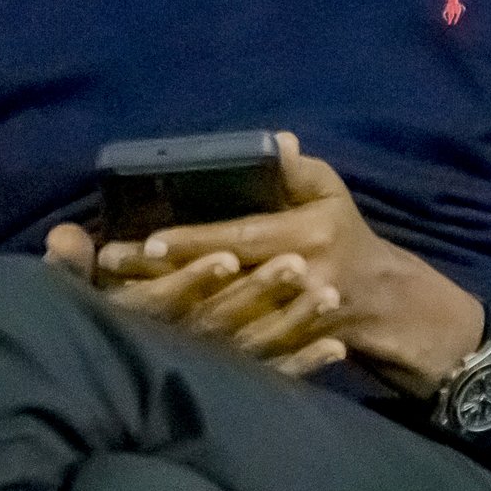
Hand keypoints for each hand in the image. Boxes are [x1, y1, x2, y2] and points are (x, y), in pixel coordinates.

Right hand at [43, 219, 347, 377]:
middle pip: (223, 320)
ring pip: (257, 348)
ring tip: (329, 296)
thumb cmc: (95, 333)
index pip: (167, 301)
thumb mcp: (73, 300)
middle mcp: (180, 350)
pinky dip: (307, 366)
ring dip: (294, 323)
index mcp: (142, 322)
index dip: (194, 279)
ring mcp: (213, 376)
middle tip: (297, 263)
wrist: (109, 402)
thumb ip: (69, 268)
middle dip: (260, 291)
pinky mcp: (239, 396)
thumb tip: (61, 234)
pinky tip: (338, 347)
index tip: (226, 255)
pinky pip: (276, 381)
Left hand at [101, 133, 487, 394]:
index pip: (239, 238)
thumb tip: (276, 140)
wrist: (380, 302)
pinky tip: (148, 331)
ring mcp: (285, 321)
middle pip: (216, 281)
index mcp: (306, 238)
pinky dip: (185, 338)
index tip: (148, 240)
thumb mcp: (329, 193)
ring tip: (116, 297)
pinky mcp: (276, 349)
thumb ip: (298, 169)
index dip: (193, 241)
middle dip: (161, 275)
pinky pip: (225, 345)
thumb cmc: (344, 236)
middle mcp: (296, 281)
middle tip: (110, 266)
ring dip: (164, 307)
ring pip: (214, 316)